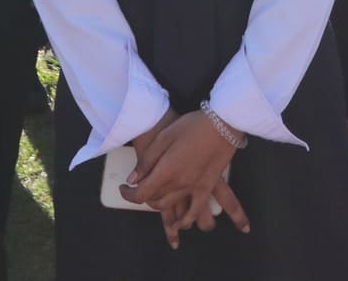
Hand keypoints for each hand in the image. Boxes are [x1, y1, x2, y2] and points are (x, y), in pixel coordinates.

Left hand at [124, 112, 248, 244]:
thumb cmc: (193, 125)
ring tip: (154, 199)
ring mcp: (194, 187)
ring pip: (171, 206)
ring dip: (158, 205)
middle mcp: (179, 184)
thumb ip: (147, 160)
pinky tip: (181, 223)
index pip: (141, 193)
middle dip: (142, 196)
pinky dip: (186, 220)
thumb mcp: (164, 136)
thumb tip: (132, 180)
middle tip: (138, 187)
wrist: (224, 123)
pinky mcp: (207, 187)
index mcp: (166, 171)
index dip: (127, 194)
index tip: (123, 188)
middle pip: (154, 200)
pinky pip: (194, 210)